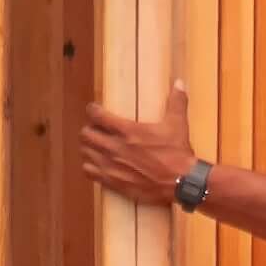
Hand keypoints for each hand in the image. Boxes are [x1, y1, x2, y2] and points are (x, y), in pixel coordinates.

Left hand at [81, 82, 197, 207]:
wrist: (180, 183)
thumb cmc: (177, 154)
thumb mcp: (178, 125)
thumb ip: (176, 102)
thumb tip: (179, 82)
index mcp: (127, 131)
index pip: (97, 115)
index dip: (92, 110)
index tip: (94, 109)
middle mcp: (115, 147)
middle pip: (86, 134)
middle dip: (89, 129)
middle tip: (96, 129)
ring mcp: (112, 166)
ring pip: (85, 152)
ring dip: (88, 147)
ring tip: (95, 146)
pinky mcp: (113, 182)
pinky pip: (89, 172)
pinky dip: (90, 166)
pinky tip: (97, 164)